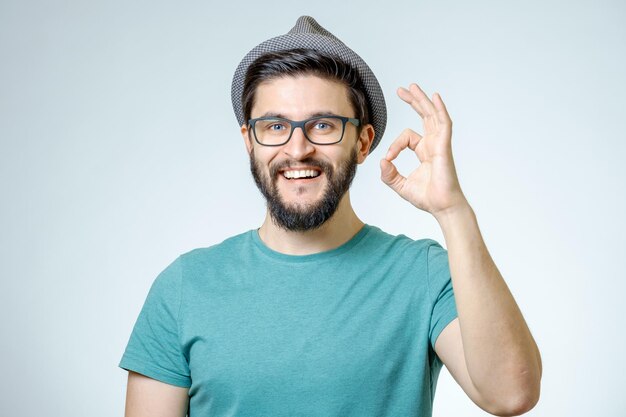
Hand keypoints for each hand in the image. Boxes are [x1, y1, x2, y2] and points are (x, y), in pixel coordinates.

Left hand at [380, 83, 467, 218]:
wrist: (442, 206)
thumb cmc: (427, 197)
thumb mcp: (400, 185)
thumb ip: (388, 174)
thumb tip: (381, 161)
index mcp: (425, 151)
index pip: (407, 137)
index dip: (394, 144)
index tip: (388, 158)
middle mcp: (433, 144)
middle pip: (424, 116)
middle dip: (413, 102)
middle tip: (402, 90)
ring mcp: (440, 144)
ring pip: (432, 115)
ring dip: (422, 100)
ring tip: (412, 87)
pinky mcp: (444, 146)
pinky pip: (444, 123)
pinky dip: (440, 109)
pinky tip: (435, 97)